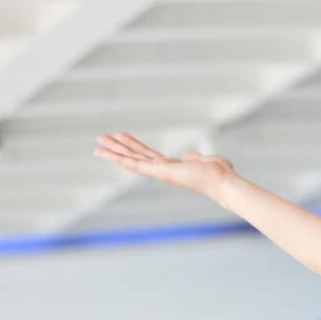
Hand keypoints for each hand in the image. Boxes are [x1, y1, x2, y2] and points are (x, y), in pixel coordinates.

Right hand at [94, 132, 236, 201]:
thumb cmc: (219, 173)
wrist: (222, 181)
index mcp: (171, 166)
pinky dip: (119, 157)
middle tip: (101, 139)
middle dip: (118, 148)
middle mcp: (162, 170)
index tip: (122, 138)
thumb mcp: (203, 160)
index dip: (135, 147)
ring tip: (97, 144)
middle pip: (135, 156)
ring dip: (113, 152)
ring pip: (130, 160)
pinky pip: (135, 163)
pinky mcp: (159, 170)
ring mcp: (159, 171)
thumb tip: (190, 155)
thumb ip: (193, 157)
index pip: (148, 155)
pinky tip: (106, 153)